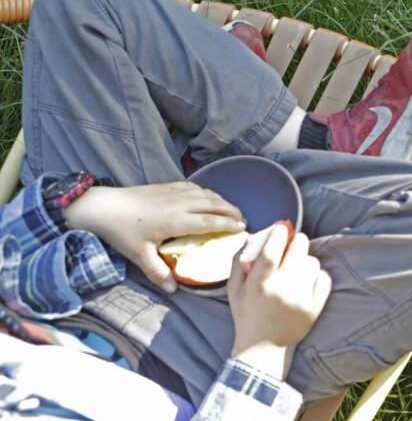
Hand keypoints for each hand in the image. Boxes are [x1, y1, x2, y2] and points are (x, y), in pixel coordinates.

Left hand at [64, 182, 245, 292]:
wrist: (103, 206)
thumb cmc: (121, 231)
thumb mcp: (139, 255)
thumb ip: (158, 272)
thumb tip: (173, 289)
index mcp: (177, 221)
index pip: (210, 221)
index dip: (228, 224)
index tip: (242, 227)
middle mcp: (180, 204)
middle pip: (214, 204)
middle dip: (231, 210)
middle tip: (243, 218)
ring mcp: (173, 193)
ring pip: (205, 193)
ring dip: (221, 200)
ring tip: (230, 208)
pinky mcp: (166, 186)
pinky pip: (193, 187)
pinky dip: (206, 192)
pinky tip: (207, 196)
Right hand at [228, 224, 330, 378]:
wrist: (264, 347)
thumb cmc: (247, 314)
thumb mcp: (234, 288)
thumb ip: (240, 260)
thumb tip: (255, 235)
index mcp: (259, 284)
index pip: (271, 250)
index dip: (278, 233)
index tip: (281, 227)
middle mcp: (281, 290)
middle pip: (298, 250)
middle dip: (296, 241)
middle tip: (293, 242)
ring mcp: (300, 299)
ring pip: (312, 262)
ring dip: (305, 260)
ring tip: (296, 267)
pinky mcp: (315, 307)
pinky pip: (324, 278)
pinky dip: (317, 275)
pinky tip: (306, 280)